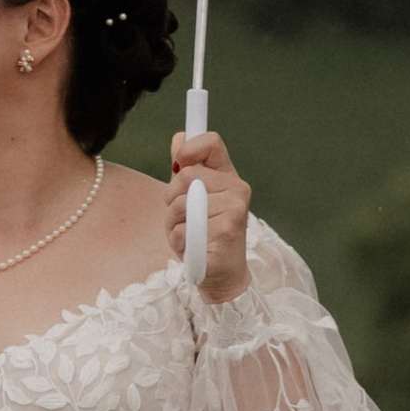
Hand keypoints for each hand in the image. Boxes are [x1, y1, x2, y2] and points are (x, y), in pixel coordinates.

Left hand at [167, 127, 253, 303]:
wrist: (221, 274)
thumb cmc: (205, 235)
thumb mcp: (192, 199)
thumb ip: (186, 169)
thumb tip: (180, 137)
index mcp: (229, 177)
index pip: (211, 142)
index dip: (188, 148)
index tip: (178, 165)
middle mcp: (237, 189)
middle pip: (186, 176)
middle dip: (172, 198)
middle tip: (182, 217)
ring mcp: (234, 209)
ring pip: (181, 204)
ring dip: (174, 223)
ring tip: (188, 234)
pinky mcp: (226, 231)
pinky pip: (184, 229)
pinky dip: (180, 241)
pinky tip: (193, 248)